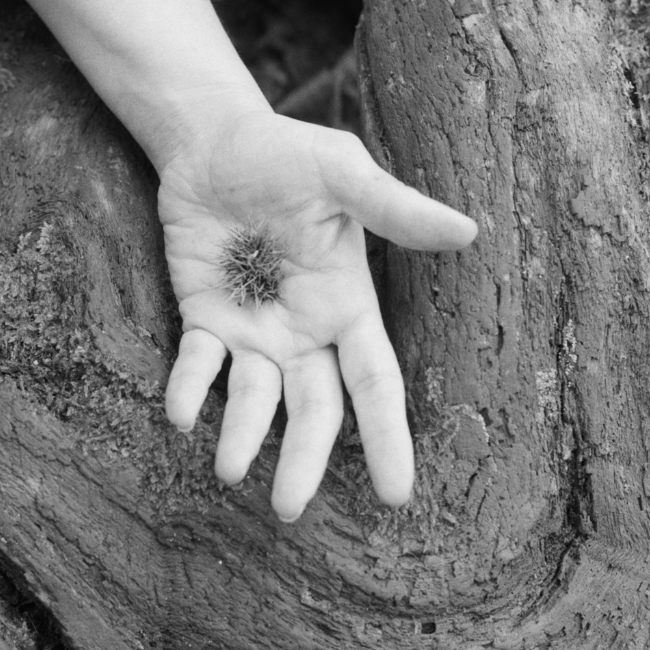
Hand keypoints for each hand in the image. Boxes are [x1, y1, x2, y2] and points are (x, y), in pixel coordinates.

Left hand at [156, 110, 475, 520]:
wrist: (212, 141)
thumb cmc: (285, 153)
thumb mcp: (341, 174)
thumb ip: (393, 208)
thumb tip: (468, 231)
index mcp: (347, 304)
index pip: (375, 382)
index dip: (386, 436)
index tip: (396, 495)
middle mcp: (303, 330)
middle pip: (311, 409)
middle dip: (303, 458)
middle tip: (288, 509)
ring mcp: (251, 329)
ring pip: (252, 399)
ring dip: (241, 434)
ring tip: (228, 469)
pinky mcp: (202, 317)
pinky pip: (197, 365)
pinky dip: (189, 390)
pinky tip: (181, 413)